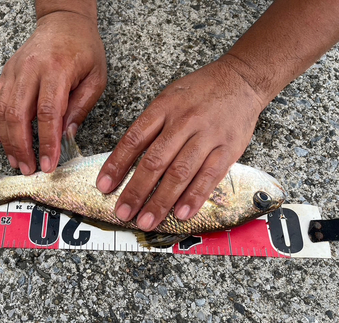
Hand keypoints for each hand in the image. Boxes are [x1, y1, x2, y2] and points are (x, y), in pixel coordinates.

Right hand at [0, 11, 106, 174]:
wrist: (64, 21)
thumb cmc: (83, 47)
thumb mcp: (95, 78)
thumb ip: (80, 107)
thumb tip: (66, 136)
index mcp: (56, 70)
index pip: (48, 113)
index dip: (46, 142)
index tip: (48, 164)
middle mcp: (31, 70)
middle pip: (18, 114)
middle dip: (21, 147)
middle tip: (28, 169)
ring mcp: (15, 71)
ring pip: (3, 110)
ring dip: (7, 140)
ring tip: (15, 161)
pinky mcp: (6, 73)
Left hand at [96, 58, 265, 230]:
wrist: (241, 79)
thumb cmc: (199, 92)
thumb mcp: (168, 99)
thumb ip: (150, 127)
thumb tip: (127, 160)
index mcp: (163, 107)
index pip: (134, 139)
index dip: (116, 165)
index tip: (104, 186)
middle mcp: (183, 121)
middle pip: (155, 161)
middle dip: (136, 190)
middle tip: (124, 212)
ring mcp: (207, 136)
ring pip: (180, 172)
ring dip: (161, 201)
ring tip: (147, 220)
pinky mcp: (228, 149)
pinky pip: (209, 177)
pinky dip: (194, 197)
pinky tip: (182, 213)